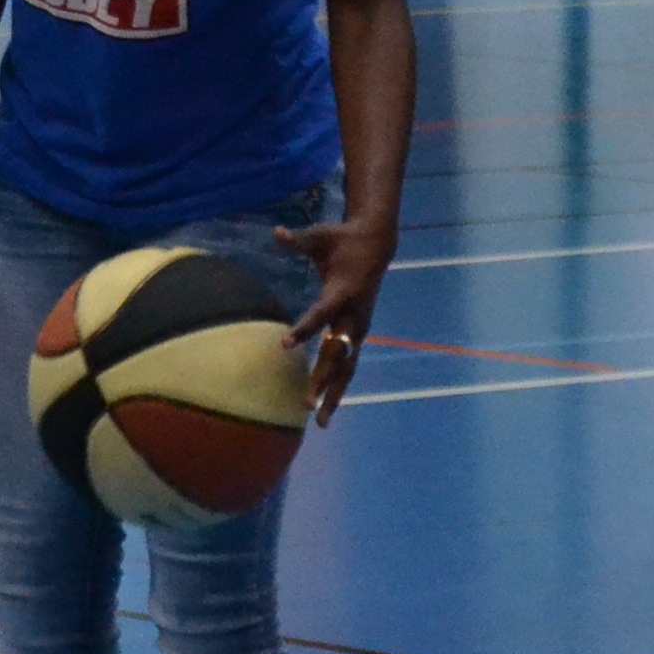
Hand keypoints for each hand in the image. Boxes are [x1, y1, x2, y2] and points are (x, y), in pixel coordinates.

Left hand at [279, 214, 395, 424]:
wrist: (376, 245)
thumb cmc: (342, 239)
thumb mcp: (320, 235)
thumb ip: (299, 239)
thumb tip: (278, 233)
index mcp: (343, 291)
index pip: (321, 314)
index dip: (304, 328)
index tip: (285, 344)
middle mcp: (354, 315)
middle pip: (338, 352)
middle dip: (322, 378)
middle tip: (306, 403)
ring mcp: (360, 327)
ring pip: (347, 366)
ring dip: (334, 392)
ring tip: (321, 421)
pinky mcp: (359, 333)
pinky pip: (349, 363)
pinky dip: (339, 384)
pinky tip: (327, 406)